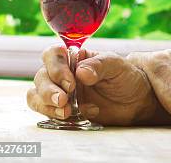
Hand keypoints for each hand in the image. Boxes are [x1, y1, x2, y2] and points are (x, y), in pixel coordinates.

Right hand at [27, 45, 166, 125]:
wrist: (135, 102)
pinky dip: (53, 115)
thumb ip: (100, 65)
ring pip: (36, 94)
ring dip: (45, 104)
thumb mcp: (118, 66)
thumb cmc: (126, 77)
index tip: (70, 81)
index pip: (53, 54)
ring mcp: (60, 91)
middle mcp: (63, 72)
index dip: (56, 66)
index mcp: (76, 57)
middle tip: (64, 100)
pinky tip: (74, 116)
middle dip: (48, 89)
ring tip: (66, 112)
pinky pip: (44, 111)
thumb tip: (81, 72)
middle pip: (41, 76)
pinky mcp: (61, 109)